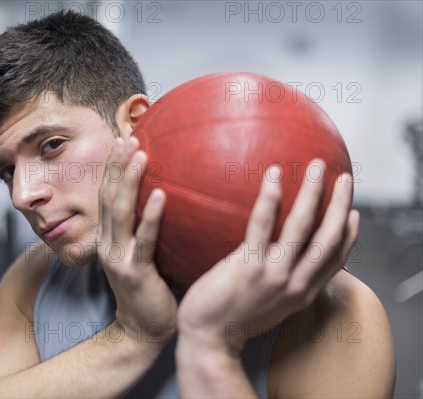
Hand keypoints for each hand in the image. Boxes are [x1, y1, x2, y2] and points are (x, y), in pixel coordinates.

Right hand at [97, 136, 176, 346]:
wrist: (142, 331)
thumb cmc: (150, 291)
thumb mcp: (145, 255)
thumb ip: (150, 230)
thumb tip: (172, 200)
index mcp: (111, 238)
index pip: (108, 196)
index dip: (114, 169)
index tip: (125, 141)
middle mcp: (109, 243)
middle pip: (109, 196)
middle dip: (116, 165)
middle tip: (128, 137)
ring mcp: (118, 258)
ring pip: (120, 212)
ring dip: (128, 181)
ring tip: (139, 154)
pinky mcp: (134, 273)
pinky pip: (144, 240)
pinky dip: (149, 216)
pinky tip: (159, 195)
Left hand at [177, 161, 358, 355]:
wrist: (209, 341)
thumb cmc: (234, 319)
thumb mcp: (269, 305)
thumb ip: (281, 282)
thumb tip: (276, 255)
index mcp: (303, 293)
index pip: (335, 259)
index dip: (348, 233)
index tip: (352, 210)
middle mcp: (296, 284)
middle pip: (328, 238)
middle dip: (340, 205)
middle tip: (344, 177)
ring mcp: (274, 275)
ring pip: (302, 227)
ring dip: (314, 193)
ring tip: (317, 167)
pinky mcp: (249, 267)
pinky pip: (262, 225)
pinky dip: (270, 198)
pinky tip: (274, 176)